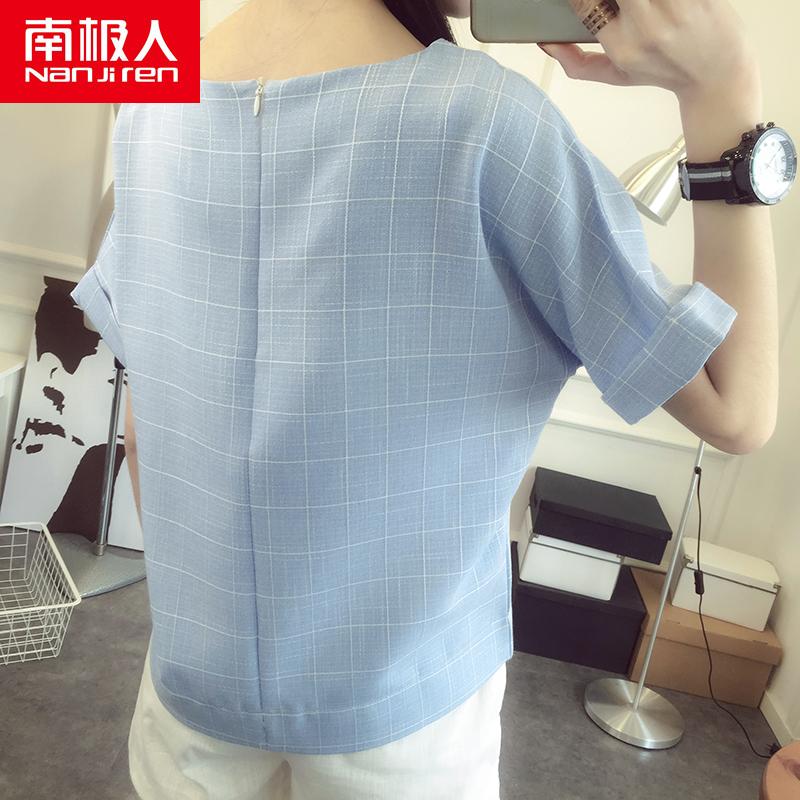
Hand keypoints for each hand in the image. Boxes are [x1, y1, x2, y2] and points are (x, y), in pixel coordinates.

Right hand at [539, 0, 759, 99]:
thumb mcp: (617, 76)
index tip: (585, 1)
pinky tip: (658, 3)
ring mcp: (674, 5)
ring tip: (635, 4)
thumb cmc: (664, 71)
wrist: (718, 72)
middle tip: (614, 2)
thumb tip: (547, 43)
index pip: (584, 3)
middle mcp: (646, 26)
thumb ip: (578, 64)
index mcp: (622, 47)